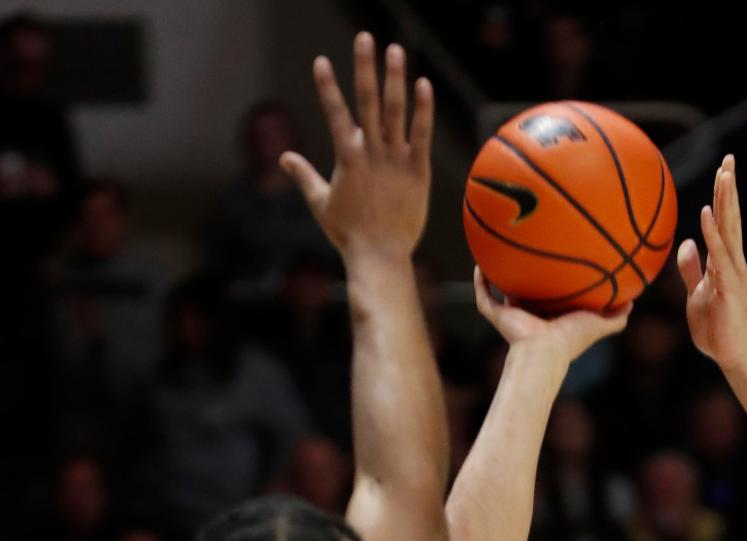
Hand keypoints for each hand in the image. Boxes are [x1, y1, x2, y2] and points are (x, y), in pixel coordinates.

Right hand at [280, 32, 432, 260]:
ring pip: (395, 112)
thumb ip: (304, 175)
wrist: (380, 256)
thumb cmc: (349, 234)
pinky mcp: (418, 172)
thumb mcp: (321, 203)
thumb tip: (284, 157)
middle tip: (364, 38)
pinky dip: (423, 110)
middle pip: (367, 103)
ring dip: (394, 79)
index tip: (320, 61)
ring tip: (395, 49)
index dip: (327, 87)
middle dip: (364, 69)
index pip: (335, 115)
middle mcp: (372, 154)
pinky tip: (423, 84)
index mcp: (347, 159)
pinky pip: (422, 135)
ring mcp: (396, 161)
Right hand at [474, 268, 629, 365]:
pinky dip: (480, 282)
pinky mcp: (497, 316)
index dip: (552, 283)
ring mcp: (511, 315)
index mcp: (551, 317)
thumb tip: (634, 302)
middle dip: (525, 277)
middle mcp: (530, 315)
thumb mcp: (600, 324)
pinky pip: (483, 296)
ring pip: (501, 293)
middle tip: (527, 253)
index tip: (555, 264)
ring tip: (496, 252)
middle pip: (525, 293)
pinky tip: (480, 263)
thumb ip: (616, 317)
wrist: (545, 351)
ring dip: (498, 275)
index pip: (550, 298)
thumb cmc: (572, 339)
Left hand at [677, 155, 746, 371]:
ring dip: (726, 204)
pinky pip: (720, 256)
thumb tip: (686, 244)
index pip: (725, 224)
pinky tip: (706, 214)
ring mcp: (734, 274)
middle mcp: (734, 263)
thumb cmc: (715, 326)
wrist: (729, 354)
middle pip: (731, 219)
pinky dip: (713, 234)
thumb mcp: (697, 292)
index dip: (724, 198)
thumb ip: (692, 269)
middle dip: (729, 190)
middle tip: (729, 160)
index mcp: (726, 263)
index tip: (724, 171)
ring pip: (730, 231)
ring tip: (724, 176)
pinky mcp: (729, 287)